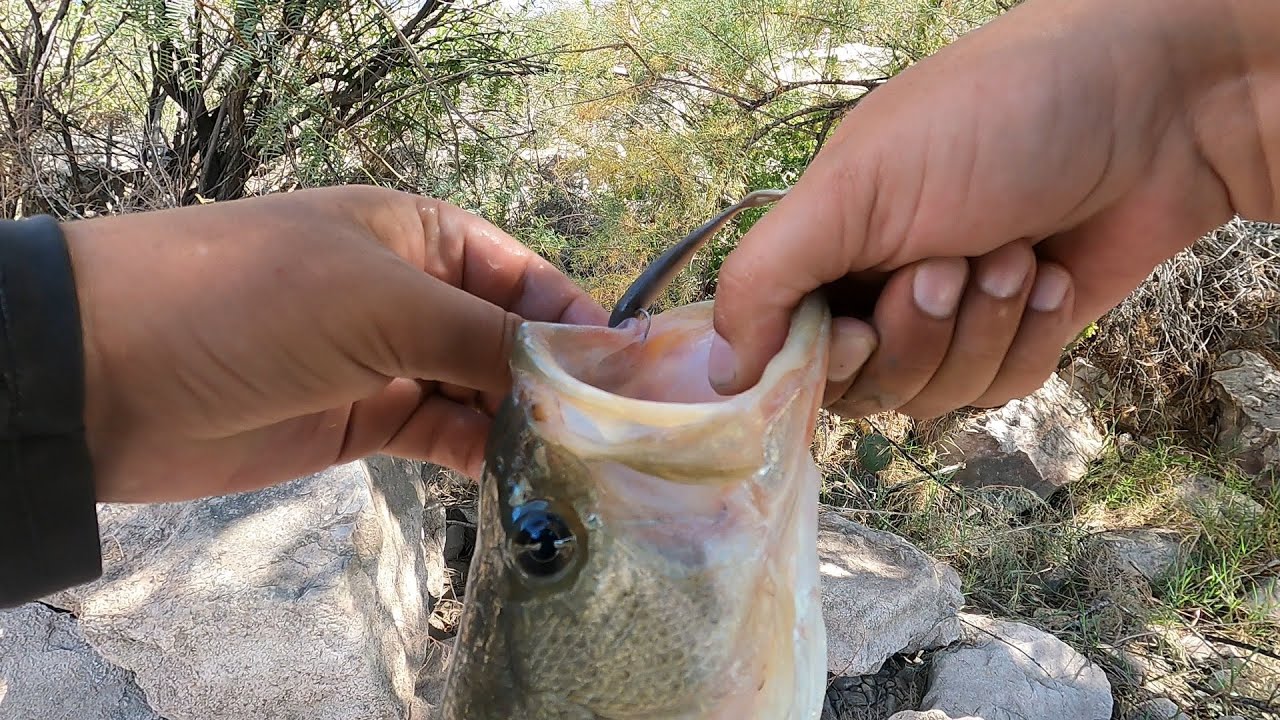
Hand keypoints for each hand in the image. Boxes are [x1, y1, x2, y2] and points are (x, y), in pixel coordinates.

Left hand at [63, 185, 606, 502]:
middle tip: (612, 432)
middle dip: (555, 378)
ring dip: (523, 423)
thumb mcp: (381, 300)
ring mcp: (386, 361)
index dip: (575, 317)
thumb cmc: (252, 300)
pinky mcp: (363, 422)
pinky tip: (516, 475)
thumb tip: (575, 368)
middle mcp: (410, 294)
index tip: (625, 371)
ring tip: (576, 461)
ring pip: (480, 392)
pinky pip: (441, 434)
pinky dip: (479, 453)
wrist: (110, 374)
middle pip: (507, 337)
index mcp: (419, 235)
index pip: (523, 273)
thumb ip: (484, 337)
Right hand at [709, 0, 1279, 418]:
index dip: (827, 363)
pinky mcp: (1021, 337)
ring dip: (983, 329)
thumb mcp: (853, 186)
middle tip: (951, 263)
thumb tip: (718, 373)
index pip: (788, 354)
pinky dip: (1032, 336)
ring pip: (938, 396)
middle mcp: (881, 286)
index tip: (862, 327)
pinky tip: (1053, 276)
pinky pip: (1005, 388)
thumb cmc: (992, 119)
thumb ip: (766, 278)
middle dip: (918, 335)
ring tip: (1014, 253)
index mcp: (825, 245)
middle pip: (866, 388)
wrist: (1152, 109)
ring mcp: (955, 317)